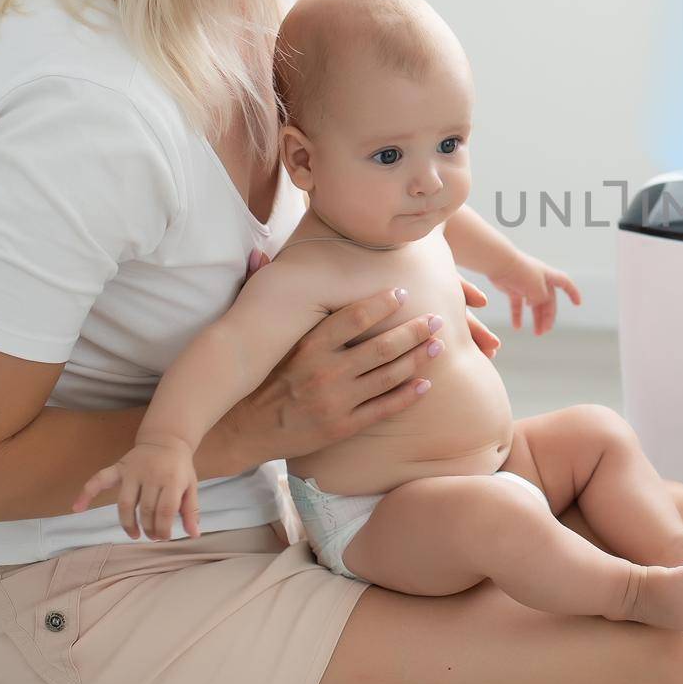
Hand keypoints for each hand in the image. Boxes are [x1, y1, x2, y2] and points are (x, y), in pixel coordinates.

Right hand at [73, 437, 199, 540]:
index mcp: (172, 479)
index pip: (165, 511)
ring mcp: (133, 471)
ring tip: (134, 534)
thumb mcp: (191, 486)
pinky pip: (100, 479)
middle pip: (146, 509)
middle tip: (151, 536)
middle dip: (148, 528)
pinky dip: (86, 492)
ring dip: (127, 523)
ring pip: (125, 503)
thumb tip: (195, 535)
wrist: (166, 440)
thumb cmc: (180, 468)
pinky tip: (77, 508)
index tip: (163, 537)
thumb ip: (191, 510)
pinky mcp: (119, 468)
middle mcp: (151, 475)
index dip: (163, 528)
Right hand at [215, 288, 445, 466]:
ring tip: (438, 345)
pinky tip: (426, 382)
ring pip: (389, 376)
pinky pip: (383, 409)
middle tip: (436, 318)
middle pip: (382, 347)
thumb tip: (257, 254)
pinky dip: (408, 395)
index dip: (382, 304)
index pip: (353, 318)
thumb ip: (261, 294)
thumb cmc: (257, 377)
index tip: (401, 293)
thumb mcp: (258, 337)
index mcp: (307, 347)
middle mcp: (324, 372)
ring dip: (418, 358)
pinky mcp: (341, 426)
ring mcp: (335, 401)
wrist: (243, 429)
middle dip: (415, 331)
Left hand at [488, 252, 581, 335]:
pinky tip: (517, 327)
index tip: (577, 304)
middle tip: (545, 331)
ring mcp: (525, 284)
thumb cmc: (520, 272)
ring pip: (534, 305)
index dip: (573, 293)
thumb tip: (535, 305)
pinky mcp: (512, 288)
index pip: (565, 283)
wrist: (499, 263)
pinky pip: (517, 305)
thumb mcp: (537, 289)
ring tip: (536, 333)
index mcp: (548, 276)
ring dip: (536, 319)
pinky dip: (518, 315)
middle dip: (548, 317)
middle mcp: (539, 280)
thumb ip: (541, 299)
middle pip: (548, 300)